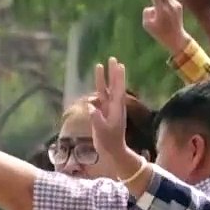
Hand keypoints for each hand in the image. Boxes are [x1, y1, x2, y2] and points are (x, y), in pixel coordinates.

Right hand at [88, 57, 137, 174]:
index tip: (119, 64)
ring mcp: (108, 109)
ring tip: (99, 66)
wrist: (113, 151)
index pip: (118, 89)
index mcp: (117, 108)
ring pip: (104, 90)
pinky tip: (94, 88)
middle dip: (112, 72)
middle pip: (112, 85)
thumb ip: (97, 119)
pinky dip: (96, 92)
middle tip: (112, 58)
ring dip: (102, 79)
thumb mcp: (103, 131)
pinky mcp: (102, 113)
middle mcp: (114, 106)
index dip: (118, 77)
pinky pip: (98, 99)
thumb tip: (91, 107)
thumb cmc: (110, 142)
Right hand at [143, 0, 189, 52]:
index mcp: (162, 10)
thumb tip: (152, 5)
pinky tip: (164, 13)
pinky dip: (162, 2)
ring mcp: (175, 5)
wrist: (177, 39)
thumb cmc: (159, 34)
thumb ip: (148, 12)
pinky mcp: (178, 6)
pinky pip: (166, 1)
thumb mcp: (148, 24)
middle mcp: (170, 6)